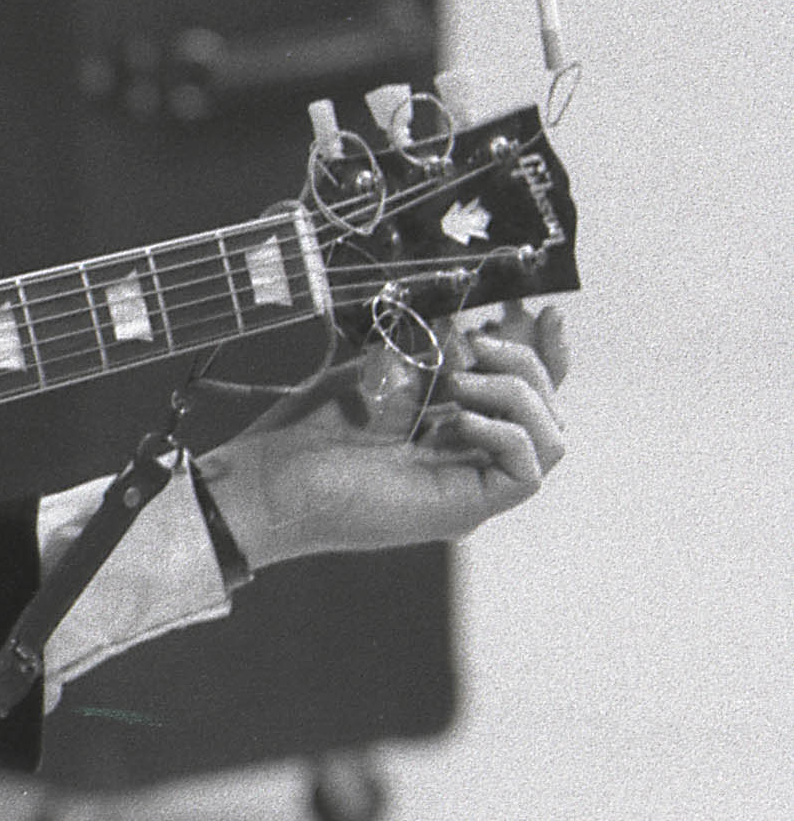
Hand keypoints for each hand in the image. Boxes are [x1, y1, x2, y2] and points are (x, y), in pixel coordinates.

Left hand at [199, 305, 569, 567]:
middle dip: (526, 364)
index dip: (547, 354)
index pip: (527, 394)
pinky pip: (526, 472)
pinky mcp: (466, 509)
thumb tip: (477, 325)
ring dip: (518, 394)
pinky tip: (458, 417)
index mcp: (454, 429)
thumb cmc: (310, 430)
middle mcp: (470, 459)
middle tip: (475, 343)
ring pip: (550, 439)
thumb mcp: (382, 372)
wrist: (270, 478)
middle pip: (548, 411)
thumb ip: (434, 353)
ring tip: (459, 380)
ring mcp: (471, 487)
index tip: (545, 311)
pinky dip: (505, 433)